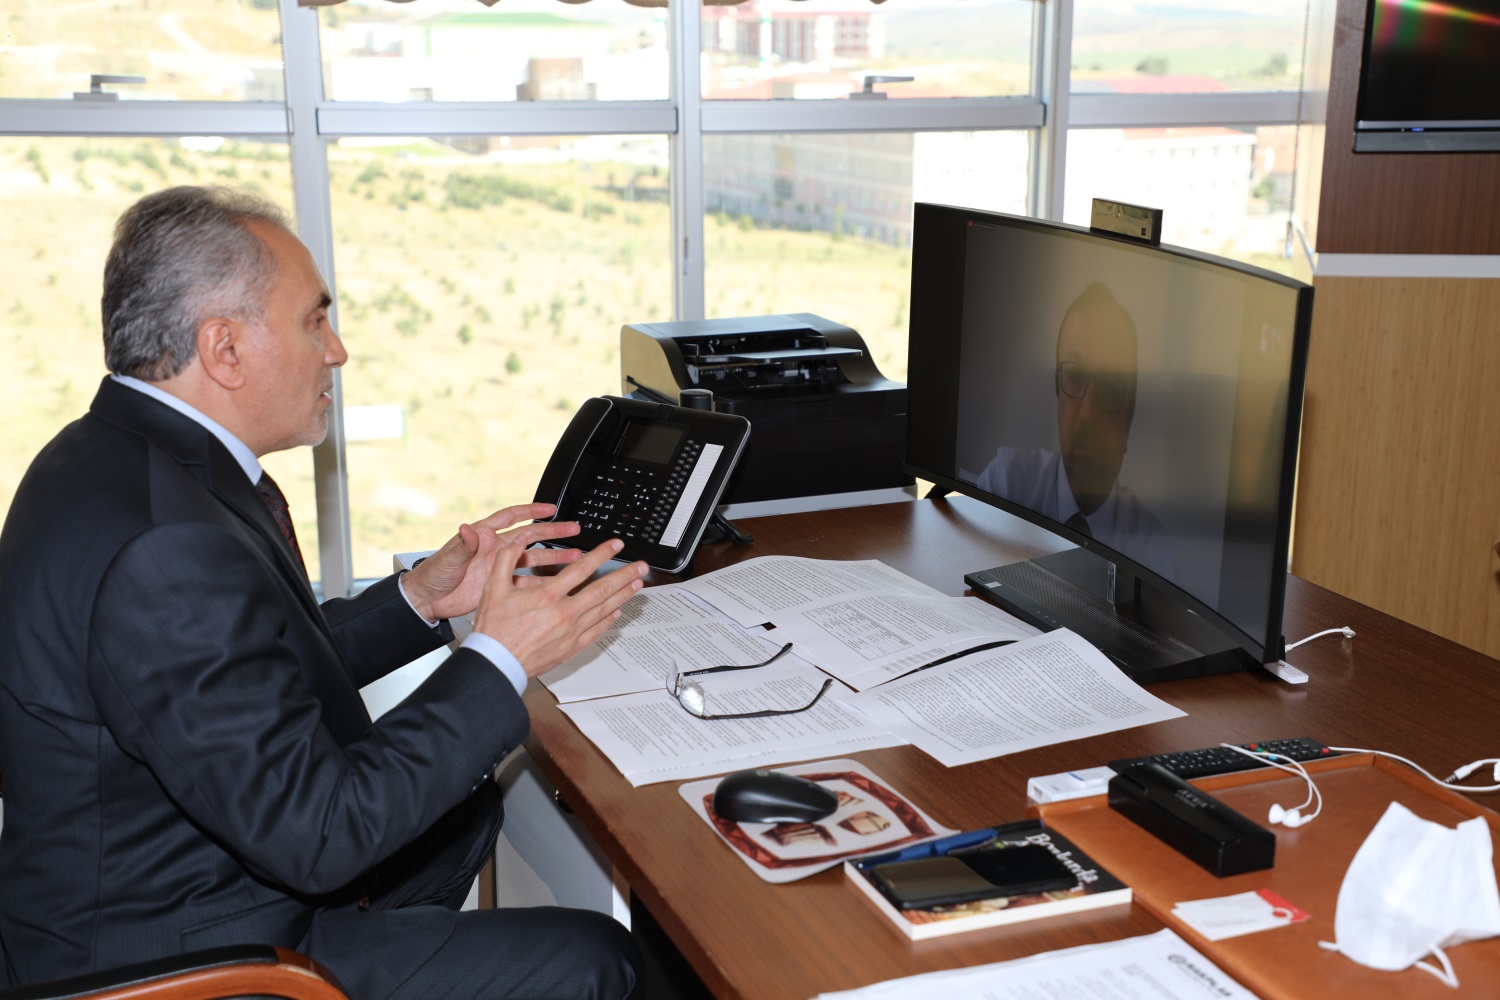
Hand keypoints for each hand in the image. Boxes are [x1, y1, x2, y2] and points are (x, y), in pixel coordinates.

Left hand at [402, 503, 591, 622]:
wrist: (428, 601)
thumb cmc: (432, 575)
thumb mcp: (448, 559)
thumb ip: (462, 545)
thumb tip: (467, 529)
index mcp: (482, 536)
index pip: (511, 517)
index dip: (531, 510)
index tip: (550, 507)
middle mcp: (495, 549)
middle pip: (530, 536)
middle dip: (552, 531)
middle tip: (573, 528)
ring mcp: (499, 568)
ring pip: (533, 559)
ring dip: (553, 557)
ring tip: (574, 555)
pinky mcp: (500, 585)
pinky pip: (526, 582)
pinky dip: (543, 583)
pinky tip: (557, 583)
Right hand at [472, 537, 647, 677]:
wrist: (496, 663)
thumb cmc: (494, 629)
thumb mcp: (494, 588)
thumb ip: (507, 559)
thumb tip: (519, 539)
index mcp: (548, 595)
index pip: (582, 568)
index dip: (602, 553)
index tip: (616, 545)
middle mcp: (564, 613)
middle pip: (602, 589)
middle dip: (625, 575)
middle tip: (641, 566)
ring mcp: (570, 632)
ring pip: (604, 610)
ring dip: (623, 595)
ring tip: (638, 584)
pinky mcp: (571, 647)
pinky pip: (596, 631)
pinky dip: (609, 620)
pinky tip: (617, 612)